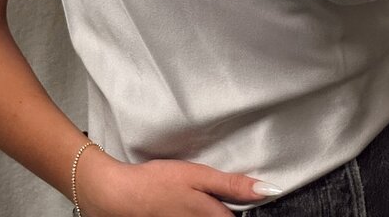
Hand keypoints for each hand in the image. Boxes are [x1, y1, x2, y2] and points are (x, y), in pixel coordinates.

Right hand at [74, 147, 281, 215]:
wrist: (120, 196)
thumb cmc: (158, 182)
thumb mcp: (198, 175)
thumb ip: (232, 184)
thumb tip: (268, 189)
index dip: (247, 208)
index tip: (250, 200)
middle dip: (227, 211)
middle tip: (206, 194)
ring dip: (213, 213)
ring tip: (193, 198)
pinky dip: (200, 215)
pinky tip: (185, 205)